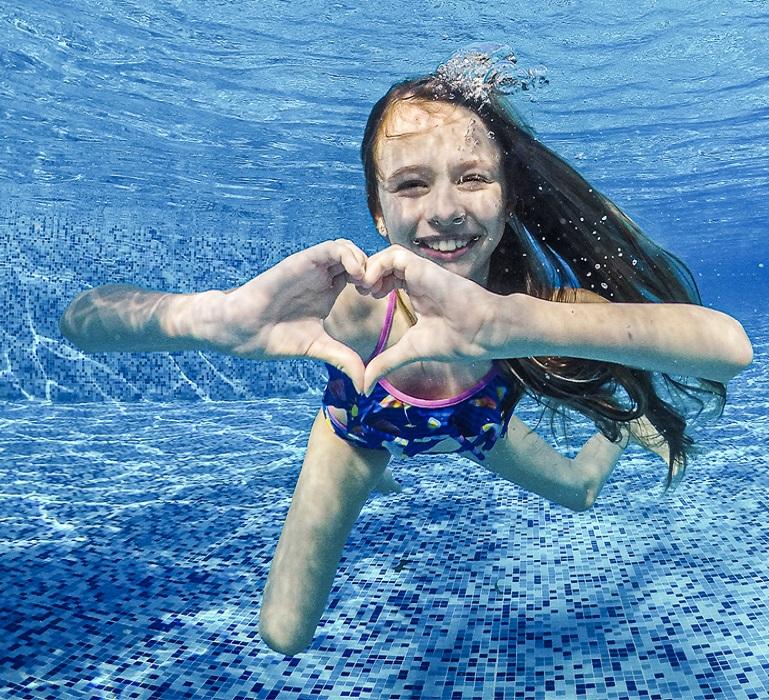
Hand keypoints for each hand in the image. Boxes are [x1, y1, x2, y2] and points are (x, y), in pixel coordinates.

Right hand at [218, 239, 367, 390]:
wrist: (243, 331)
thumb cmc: (274, 337)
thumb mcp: (318, 348)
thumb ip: (343, 359)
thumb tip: (365, 385)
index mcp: (328, 291)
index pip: (361, 275)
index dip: (377, 283)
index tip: (383, 300)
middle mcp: (322, 276)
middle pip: (358, 258)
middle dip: (374, 270)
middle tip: (379, 290)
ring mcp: (312, 267)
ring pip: (347, 248)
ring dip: (364, 260)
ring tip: (367, 284)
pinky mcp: (301, 262)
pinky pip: (330, 248)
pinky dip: (348, 255)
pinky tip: (355, 275)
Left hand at [359, 245, 520, 392]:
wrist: (479, 333)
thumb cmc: (454, 340)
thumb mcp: (409, 351)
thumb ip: (386, 363)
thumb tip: (365, 386)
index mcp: (417, 292)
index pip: (388, 276)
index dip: (372, 282)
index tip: (365, 298)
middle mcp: (418, 278)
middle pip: (385, 262)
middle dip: (368, 272)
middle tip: (360, 289)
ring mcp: (421, 272)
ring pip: (389, 254)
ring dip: (371, 266)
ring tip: (365, 286)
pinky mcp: (424, 268)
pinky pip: (395, 255)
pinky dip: (379, 265)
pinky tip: (373, 284)